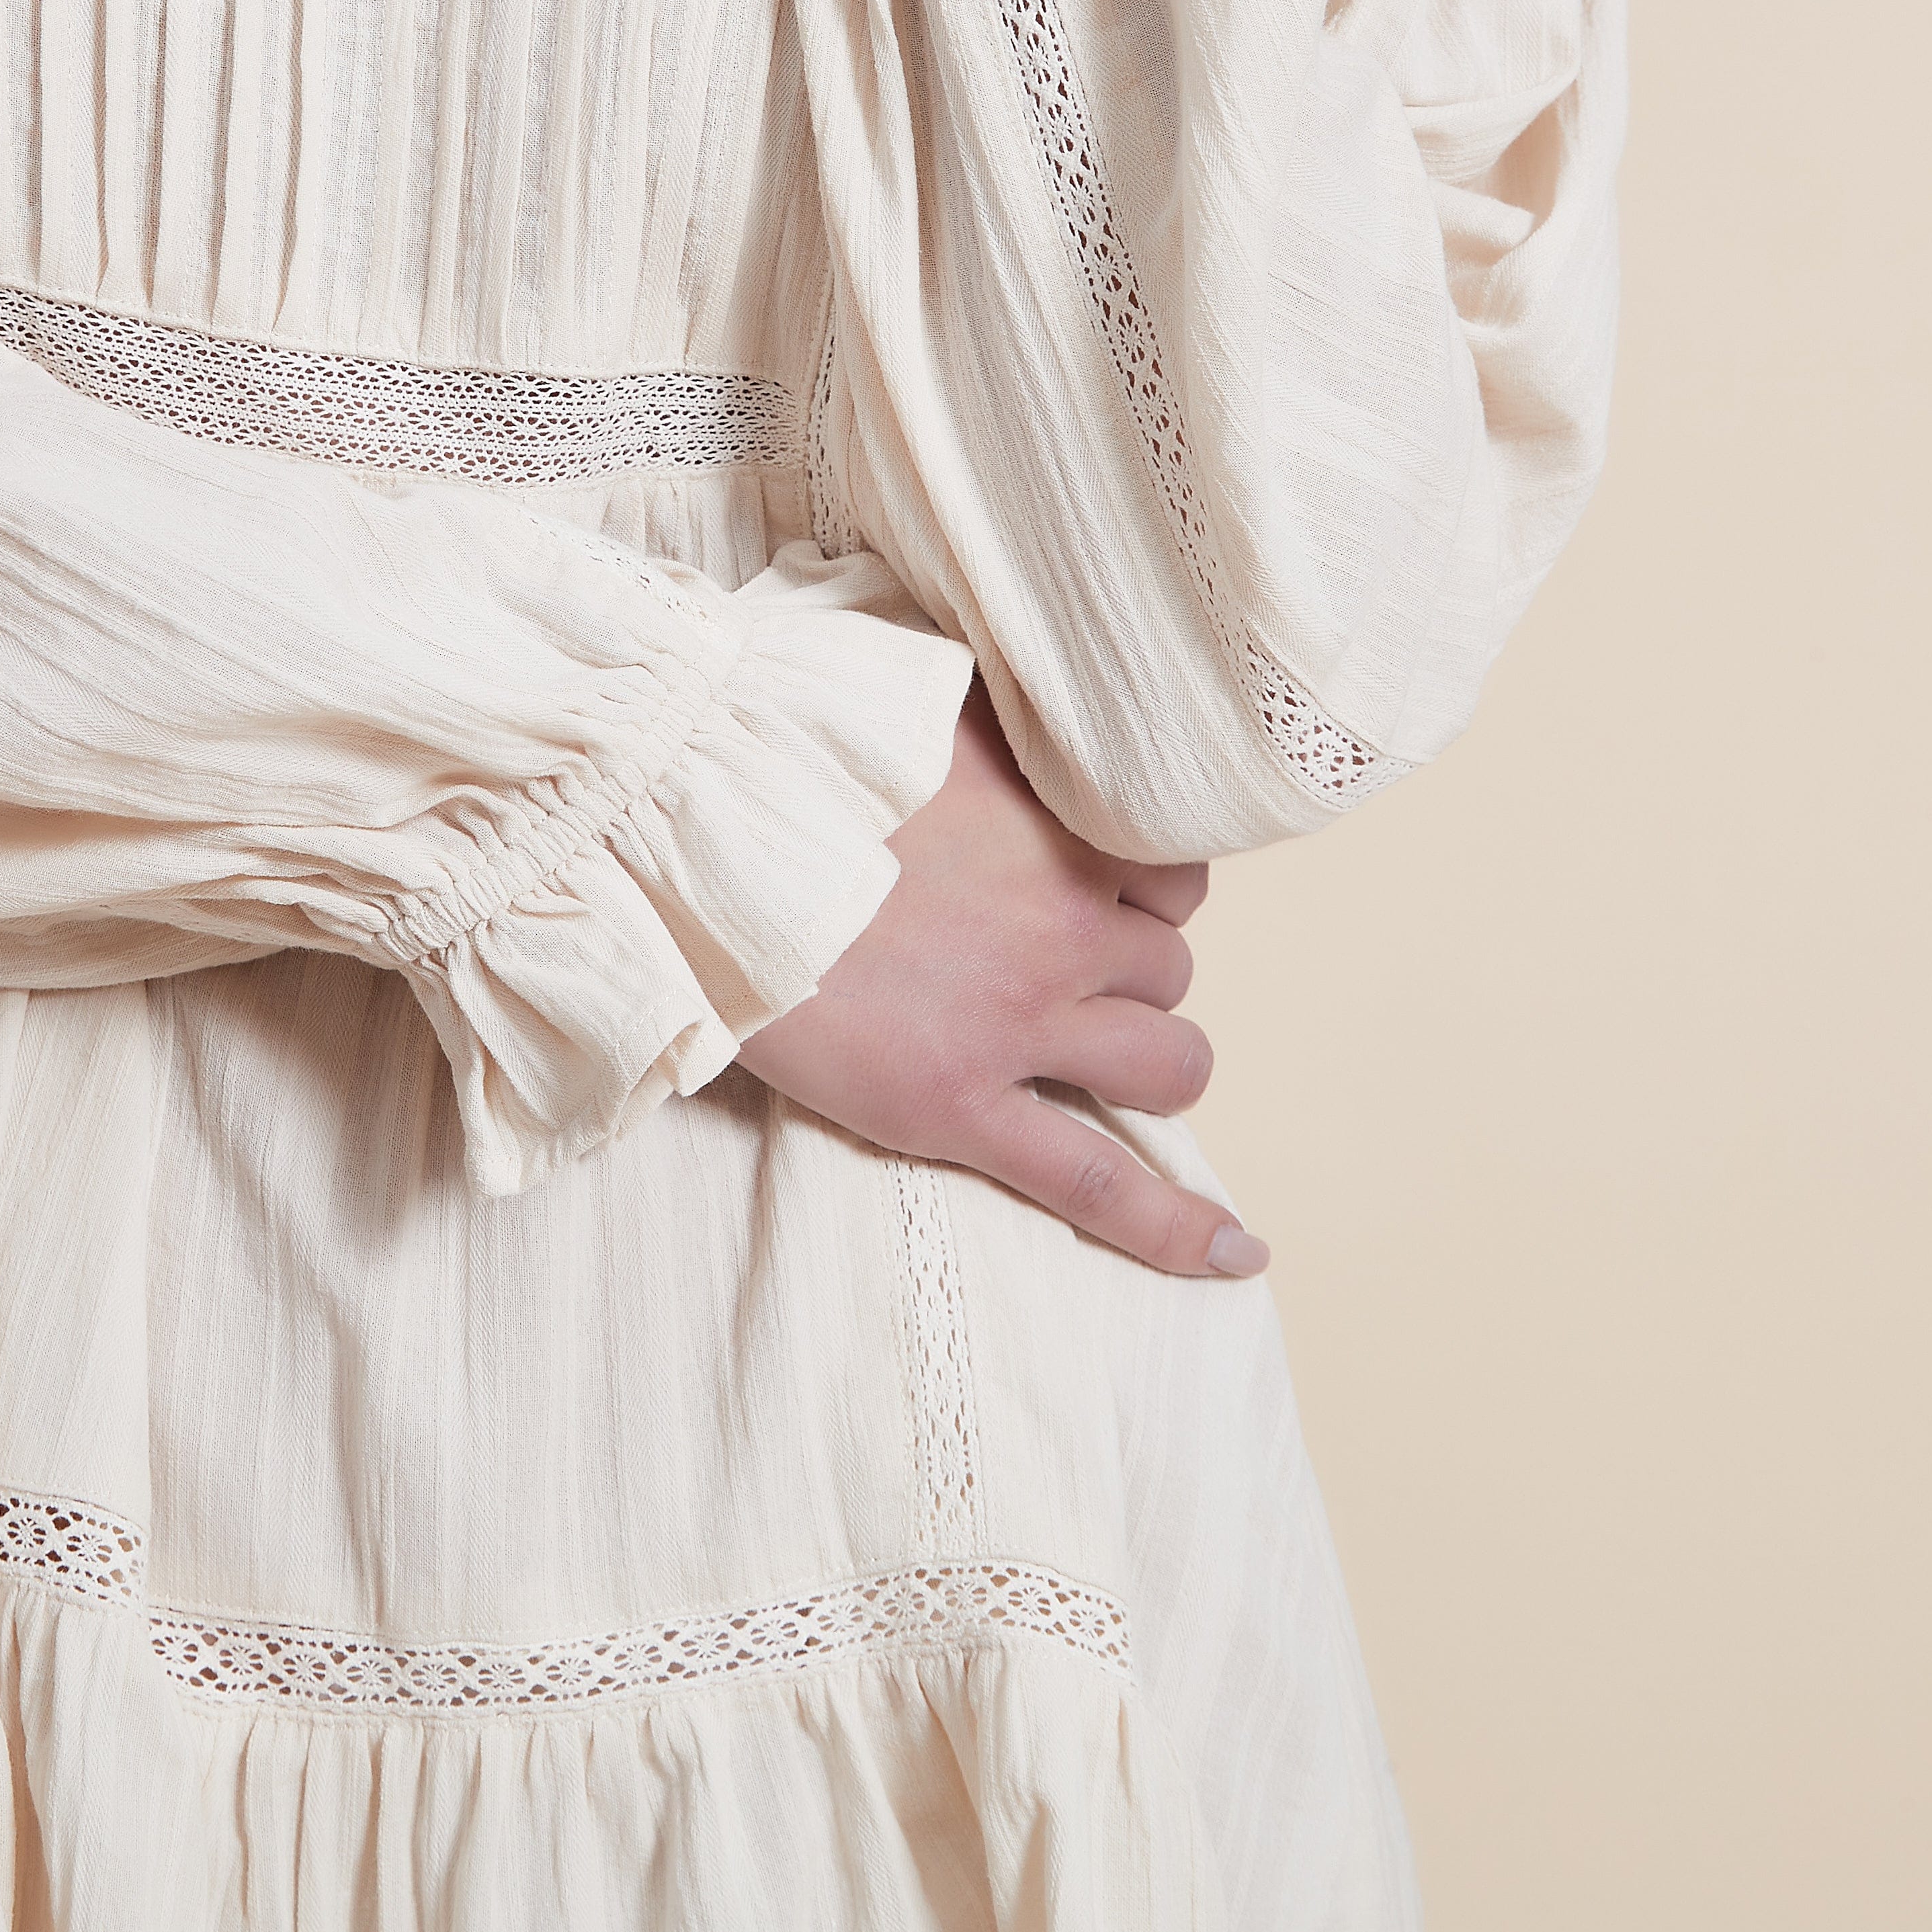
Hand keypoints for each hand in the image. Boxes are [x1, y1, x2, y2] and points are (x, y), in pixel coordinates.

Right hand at [737, 689, 1265, 1280]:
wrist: (694, 849)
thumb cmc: (789, 767)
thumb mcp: (913, 702)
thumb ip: (991, 708)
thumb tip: (1030, 675)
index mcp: (1054, 828)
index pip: (1177, 873)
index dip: (1148, 891)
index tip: (1105, 892)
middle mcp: (1058, 926)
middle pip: (1170, 969)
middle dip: (1131, 973)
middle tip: (1060, 970)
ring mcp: (1018, 1025)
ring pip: (1169, 1064)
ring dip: (1152, 1061)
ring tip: (1106, 1060)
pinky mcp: (961, 1108)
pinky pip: (1100, 1183)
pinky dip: (1175, 1226)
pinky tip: (1237, 1256)